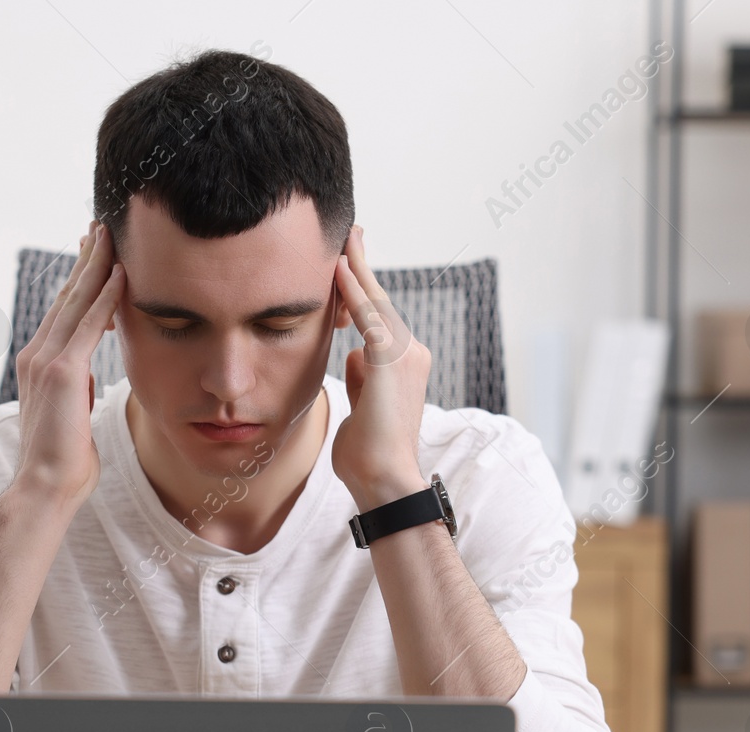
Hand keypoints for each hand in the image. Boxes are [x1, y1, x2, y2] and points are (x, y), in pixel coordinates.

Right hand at [12, 218, 124, 513]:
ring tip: (109, 234)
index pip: (63, 311)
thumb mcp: (69, 414)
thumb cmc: (63, 461)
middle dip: (85, 260)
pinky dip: (106, 297)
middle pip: (66, 296)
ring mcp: (47, 359)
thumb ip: (74, 390)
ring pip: (76, 301)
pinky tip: (122, 273)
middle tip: (99, 226)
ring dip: (96, 265)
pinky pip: (90, 324)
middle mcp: (37, 354)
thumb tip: (82, 382)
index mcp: (38, 363)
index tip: (92, 253)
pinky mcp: (63, 370)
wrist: (45, 485)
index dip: (79, 280)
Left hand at [330, 225, 431, 510]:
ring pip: (376, 302)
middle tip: (350, 232)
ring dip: (357, 269)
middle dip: (362, 265)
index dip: (363, 287)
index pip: (378, 316)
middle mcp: (411, 353)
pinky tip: (338, 268)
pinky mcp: (392, 362)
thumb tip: (354, 355)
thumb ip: (362, 378)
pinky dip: (354, 292)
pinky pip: (369, 318)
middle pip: (380, 301)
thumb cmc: (368, 454)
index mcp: (403, 364)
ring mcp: (405, 356)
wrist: (384, 481)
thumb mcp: (361, 406)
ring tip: (343, 237)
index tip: (347, 261)